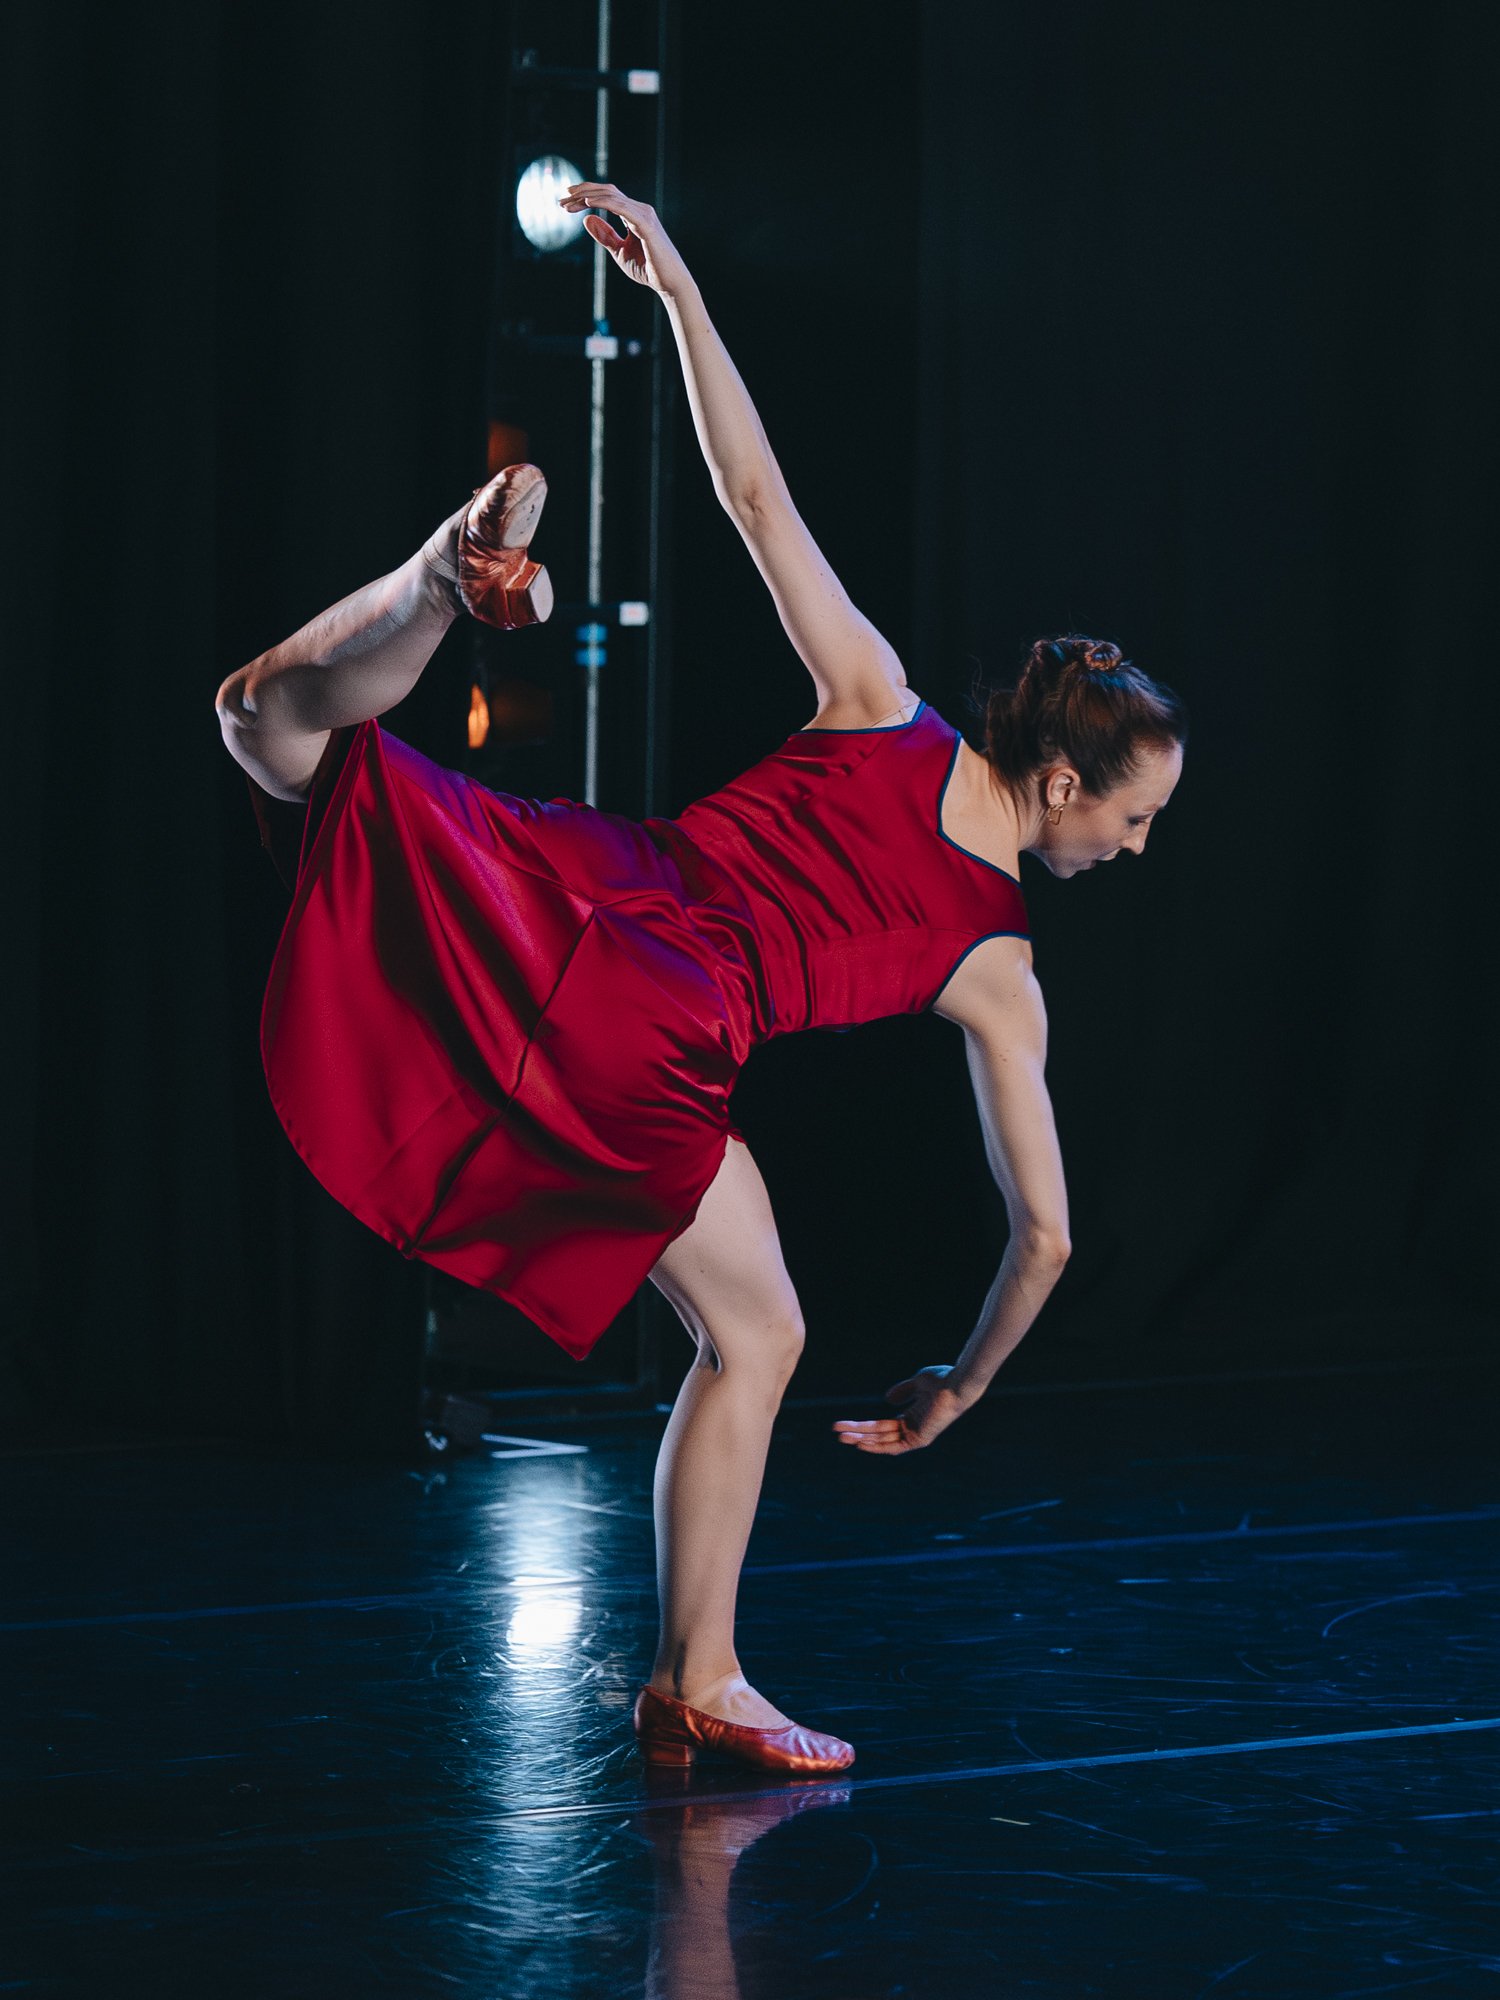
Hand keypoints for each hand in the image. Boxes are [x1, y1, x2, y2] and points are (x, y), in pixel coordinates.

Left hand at [556, 182, 694, 299]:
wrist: (669, 283)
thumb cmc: (648, 269)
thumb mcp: (619, 252)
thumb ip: (605, 235)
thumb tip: (587, 219)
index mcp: (633, 214)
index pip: (606, 197)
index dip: (585, 196)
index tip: (566, 202)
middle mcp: (639, 210)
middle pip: (606, 192)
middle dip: (582, 193)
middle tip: (561, 200)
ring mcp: (643, 214)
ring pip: (611, 196)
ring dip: (587, 196)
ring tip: (568, 202)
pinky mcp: (645, 223)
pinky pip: (620, 208)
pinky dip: (603, 203)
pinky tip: (587, 203)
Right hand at [832, 1365, 972, 1455]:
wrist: (956, 1385)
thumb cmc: (941, 1381)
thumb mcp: (917, 1382)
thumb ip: (903, 1390)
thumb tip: (887, 1399)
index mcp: (913, 1417)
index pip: (884, 1426)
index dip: (865, 1425)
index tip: (846, 1423)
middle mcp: (913, 1428)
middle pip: (880, 1434)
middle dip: (858, 1433)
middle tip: (837, 1431)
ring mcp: (916, 1434)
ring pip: (883, 1441)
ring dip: (862, 1439)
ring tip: (842, 1436)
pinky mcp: (919, 1439)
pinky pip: (894, 1447)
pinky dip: (878, 1446)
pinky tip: (861, 1443)